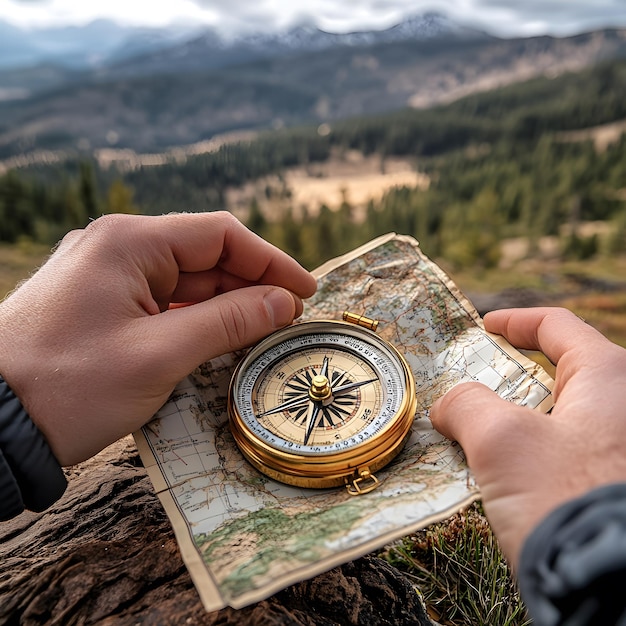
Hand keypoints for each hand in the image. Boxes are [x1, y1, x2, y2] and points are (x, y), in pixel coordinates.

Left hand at [0, 212, 316, 465]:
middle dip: (250, 287)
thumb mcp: (160, 355)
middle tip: (288, 321)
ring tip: (261, 334)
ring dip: (224, 306)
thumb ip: (229, 322)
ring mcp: (105, 276)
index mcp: (129, 243)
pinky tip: (217, 341)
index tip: (305, 292)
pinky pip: (161, 302)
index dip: (270, 261)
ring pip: (185, 282)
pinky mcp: (100, 304)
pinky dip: (194, 319)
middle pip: (204, 257)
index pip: (219, 235)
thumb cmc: (69, 387)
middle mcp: (117, 248)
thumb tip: (284, 302)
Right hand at [430, 307, 625, 567]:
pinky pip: (567, 452)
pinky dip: (533, 451)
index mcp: (610, 378)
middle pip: (560, 372)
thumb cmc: (564, 499)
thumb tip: (450, 404)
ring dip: (517, 419)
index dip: (514, 321)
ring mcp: (620, 448)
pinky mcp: (611, 483)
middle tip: (471, 388)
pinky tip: (505, 475)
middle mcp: (624, 408)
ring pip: (561, 416)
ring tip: (476, 436)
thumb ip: (467, 405)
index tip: (483, 327)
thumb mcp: (501, 440)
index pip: (558, 326)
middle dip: (510, 377)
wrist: (612, 587)